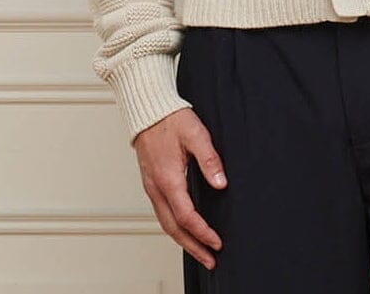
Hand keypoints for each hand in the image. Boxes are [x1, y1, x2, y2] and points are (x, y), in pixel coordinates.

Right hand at [133, 107, 226, 270]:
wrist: (148, 110)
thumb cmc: (171, 118)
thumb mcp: (196, 134)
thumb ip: (209, 160)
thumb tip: (221, 183)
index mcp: (168, 178)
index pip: (186, 216)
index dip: (202, 232)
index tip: (217, 242)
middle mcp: (157, 187)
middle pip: (173, 228)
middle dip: (193, 247)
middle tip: (210, 260)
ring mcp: (151, 187)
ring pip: (165, 223)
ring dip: (183, 241)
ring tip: (200, 252)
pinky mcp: (151, 184)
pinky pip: (161, 213)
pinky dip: (174, 228)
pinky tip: (184, 230)